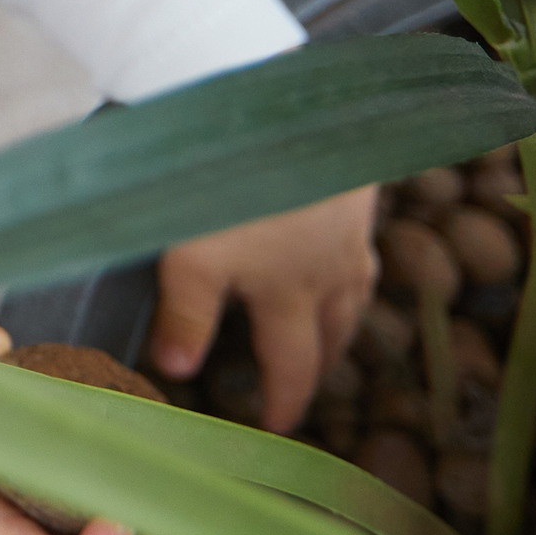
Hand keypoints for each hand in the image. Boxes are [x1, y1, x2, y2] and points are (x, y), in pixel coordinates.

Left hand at [151, 185, 378, 431]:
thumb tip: (177, 373)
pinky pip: (359, 244)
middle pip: (333, 333)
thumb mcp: (192, 255)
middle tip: (303, 388)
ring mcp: (349, 227)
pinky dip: (348, 265)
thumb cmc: (227, 183)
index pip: (293, 366)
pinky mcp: (352, 187)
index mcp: (292, 293)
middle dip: (318, 367)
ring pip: (355, 290)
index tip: (275, 431)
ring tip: (326, 328)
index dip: (284, 402)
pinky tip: (332, 248)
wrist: (277, 103)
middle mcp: (331, 268)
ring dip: (341, 319)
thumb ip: (187, 315)